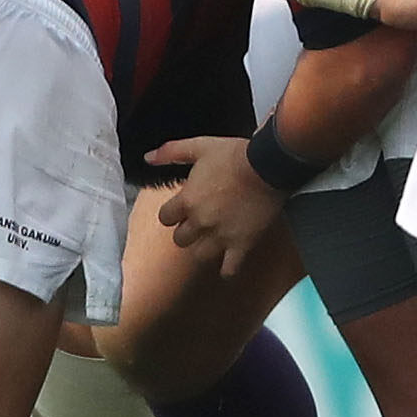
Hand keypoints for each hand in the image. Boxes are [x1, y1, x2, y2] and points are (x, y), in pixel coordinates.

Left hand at [146, 135, 287, 275]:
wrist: (268, 165)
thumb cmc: (235, 155)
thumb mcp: (200, 146)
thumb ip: (171, 152)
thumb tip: (148, 157)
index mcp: (187, 201)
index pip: (165, 218)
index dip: (173, 213)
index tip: (182, 209)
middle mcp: (200, 222)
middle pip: (180, 239)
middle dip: (188, 231)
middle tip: (200, 222)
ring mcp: (221, 236)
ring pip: (200, 255)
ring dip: (204, 248)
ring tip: (213, 239)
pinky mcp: (242, 244)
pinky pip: (230, 268)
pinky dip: (227, 269)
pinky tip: (229, 264)